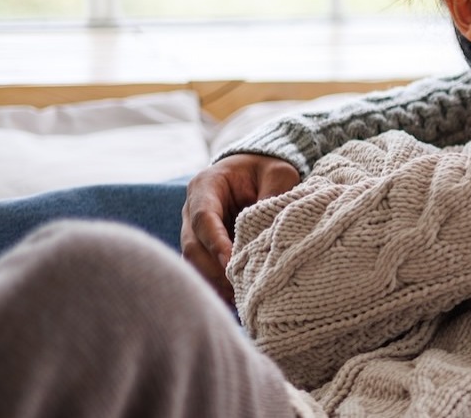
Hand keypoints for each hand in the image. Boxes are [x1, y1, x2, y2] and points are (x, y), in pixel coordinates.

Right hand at [181, 153, 301, 303]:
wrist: (257, 169)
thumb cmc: (267, 169)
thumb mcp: (278, 173)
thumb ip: (275, 194)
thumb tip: (269, 229)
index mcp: (205, 185)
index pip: (203, 218)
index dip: (215, 242)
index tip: (230, 262)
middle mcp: (192, 209)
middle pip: (193, 245)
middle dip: (214, 270)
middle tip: (238, 288)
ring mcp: (194, 229)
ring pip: (194, 262)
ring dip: (214, 282)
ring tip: (239, 300)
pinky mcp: (203, 246)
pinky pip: (203, 269)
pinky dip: (217, 285)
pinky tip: (235, 300)